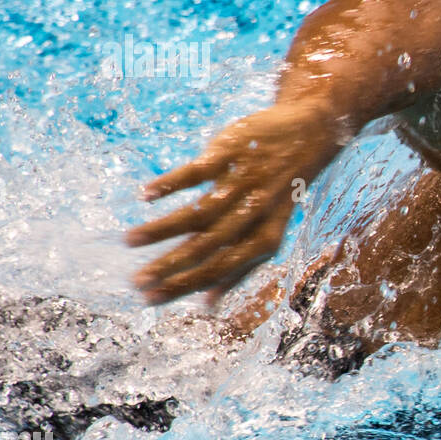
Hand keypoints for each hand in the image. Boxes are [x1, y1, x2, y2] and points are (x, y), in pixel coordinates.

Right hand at [127, 98, 340, 307]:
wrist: (311, 134)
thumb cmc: (280, 192)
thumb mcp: (270, 231)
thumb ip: (241, 268)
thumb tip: (207, 304)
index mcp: (265, 237)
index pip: (221, 269)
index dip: (185, 285)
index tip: (150, 299)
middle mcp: (254, 212)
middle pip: (208, 245)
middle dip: (170, 266)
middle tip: (135, 281)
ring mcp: (243, 181)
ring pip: (200, 212)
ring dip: (163, 229)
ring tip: (129, 241)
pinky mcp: (232, 151)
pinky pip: (198, 171)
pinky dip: (172, 183)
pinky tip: (146, 196)